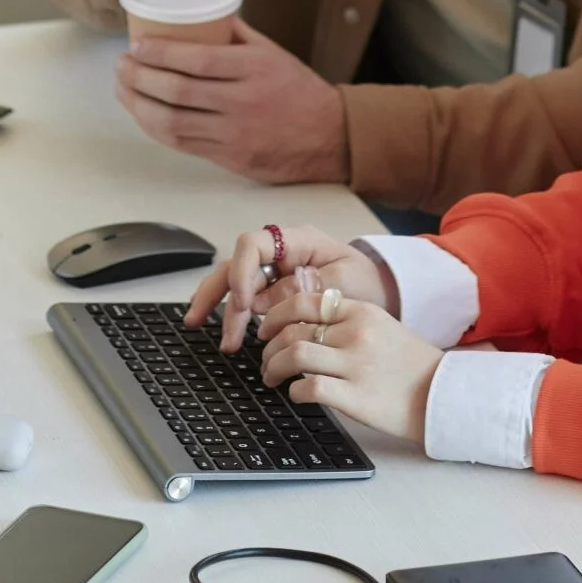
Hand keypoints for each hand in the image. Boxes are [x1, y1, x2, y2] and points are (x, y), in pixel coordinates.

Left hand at [117, 24, 348, 182]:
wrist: (329, 136)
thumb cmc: (297, 89)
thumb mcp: (271, 52)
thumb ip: (234, 34)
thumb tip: (196, 13)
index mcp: (253, 69)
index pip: (196, 60)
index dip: (160, 54)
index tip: (137, 46)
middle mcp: (242, 102)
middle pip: (177, 92)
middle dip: (140, 78)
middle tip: (122, 65)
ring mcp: (233, 134)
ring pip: (173, 122)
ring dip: (139, 105)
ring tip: (123, 89)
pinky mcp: (228, 158)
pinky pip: (182, 144)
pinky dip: (156, 128)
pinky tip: (143, 114)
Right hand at [185, 226, 392, 351]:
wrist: (381, 290)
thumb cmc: (366, 282)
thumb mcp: (344, 284)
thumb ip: (306, 290)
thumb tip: (266, 303)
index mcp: (298, 241)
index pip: (254, 244)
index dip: (241, 272)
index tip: (246, 305)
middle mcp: (281, 252)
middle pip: (236, 264)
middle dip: (216, 293)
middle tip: (200, 321)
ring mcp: (276, 270)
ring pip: (237, 283)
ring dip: (224, 310)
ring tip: (223, 342)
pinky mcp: (277, 290)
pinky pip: (249, 299)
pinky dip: (237, 316)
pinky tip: (229, 334)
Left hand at [259, 285, 441, 445]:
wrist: (440, 394)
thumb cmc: (409, 364)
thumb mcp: (382, 326)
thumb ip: (348, 320)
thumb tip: (303, 323)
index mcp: (361, 311)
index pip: (304, 302)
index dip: (275, 316)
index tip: (265, 329)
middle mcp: (356, 333)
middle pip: (292, 331)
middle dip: (268, 348)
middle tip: (265, 360)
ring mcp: (355, 365)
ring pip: (294, 356)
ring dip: (273, 368)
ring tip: (271, 378)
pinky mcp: (355, 397)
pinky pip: (309, 389)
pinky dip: (294, 392)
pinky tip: (297, 395)